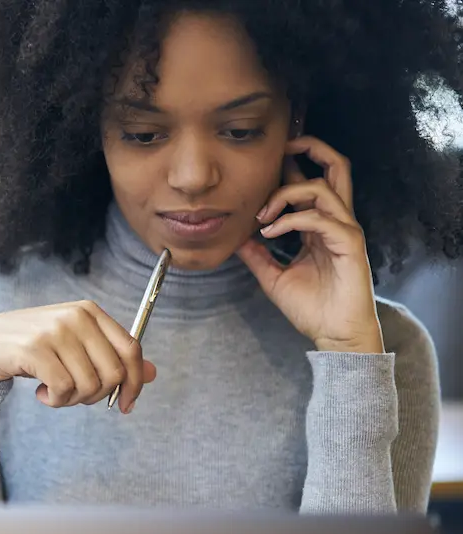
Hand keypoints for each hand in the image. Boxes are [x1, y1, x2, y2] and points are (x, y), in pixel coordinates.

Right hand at [0, 301, 155, 412]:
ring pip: (89, 385)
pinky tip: (42, 394)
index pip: (132, 349)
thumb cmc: (32, 348)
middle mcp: (76, 316)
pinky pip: (64, 389)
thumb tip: (153, 374)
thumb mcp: (75, 347)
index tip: (126, 405)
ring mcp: (55, 331)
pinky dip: (56, 401)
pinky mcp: (34, 350)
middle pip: (114, 372)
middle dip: (99, 396)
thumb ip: (112, 357)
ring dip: (73, 400)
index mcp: (90, 312)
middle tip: (75, 396)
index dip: (135, 383)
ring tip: (55, 393)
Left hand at [236, 137, 384, 353]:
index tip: (258, 173)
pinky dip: (292, 220)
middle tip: (280, 148)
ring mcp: (345, 231)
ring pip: (323, 187)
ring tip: (262, 217)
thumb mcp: (273, 278)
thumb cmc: (312, 308)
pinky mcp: (350, 244)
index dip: (289, 168)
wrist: (334, 335)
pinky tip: (270, 233)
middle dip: (310, 148)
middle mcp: (335, 222)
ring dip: (287, 194)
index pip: (310, 182)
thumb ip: (257, 256)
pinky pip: (321, 218)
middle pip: (335, 167)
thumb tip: (234, 240)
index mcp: (320, 226)